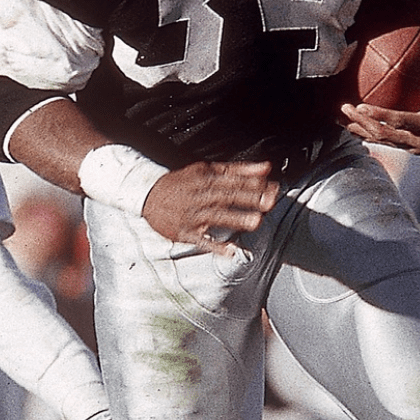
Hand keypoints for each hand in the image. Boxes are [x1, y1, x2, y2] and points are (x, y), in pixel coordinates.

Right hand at [141, 161, 278, 254]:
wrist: (147, 194)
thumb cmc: (182, 181)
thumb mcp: (207, 169)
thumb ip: (238, 169)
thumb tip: (267, 167)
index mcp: (205, 178)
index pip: (233, 180)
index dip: (253, 183)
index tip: (272, 186)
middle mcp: (199, 195)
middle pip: (226, 196)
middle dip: (249, 198)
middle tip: (270, 201)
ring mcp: (191, 214)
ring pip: (216, 216)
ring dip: (236, 219)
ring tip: (256, 222)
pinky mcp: (184, 232)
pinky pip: (201, 240)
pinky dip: (215, 246)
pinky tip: (231, 252)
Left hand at [340, 43, 419, 154]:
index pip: (402, 122)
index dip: (381, 116)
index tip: (361, 107)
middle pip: (386, 135)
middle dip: (362, 123)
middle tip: (343, 108)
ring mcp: (416, 148)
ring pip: (383, 141)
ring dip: (360, 130)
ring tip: (339, 118)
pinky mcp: (412, 149)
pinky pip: (387, 142)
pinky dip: (369, 134)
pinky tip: (352, 126)